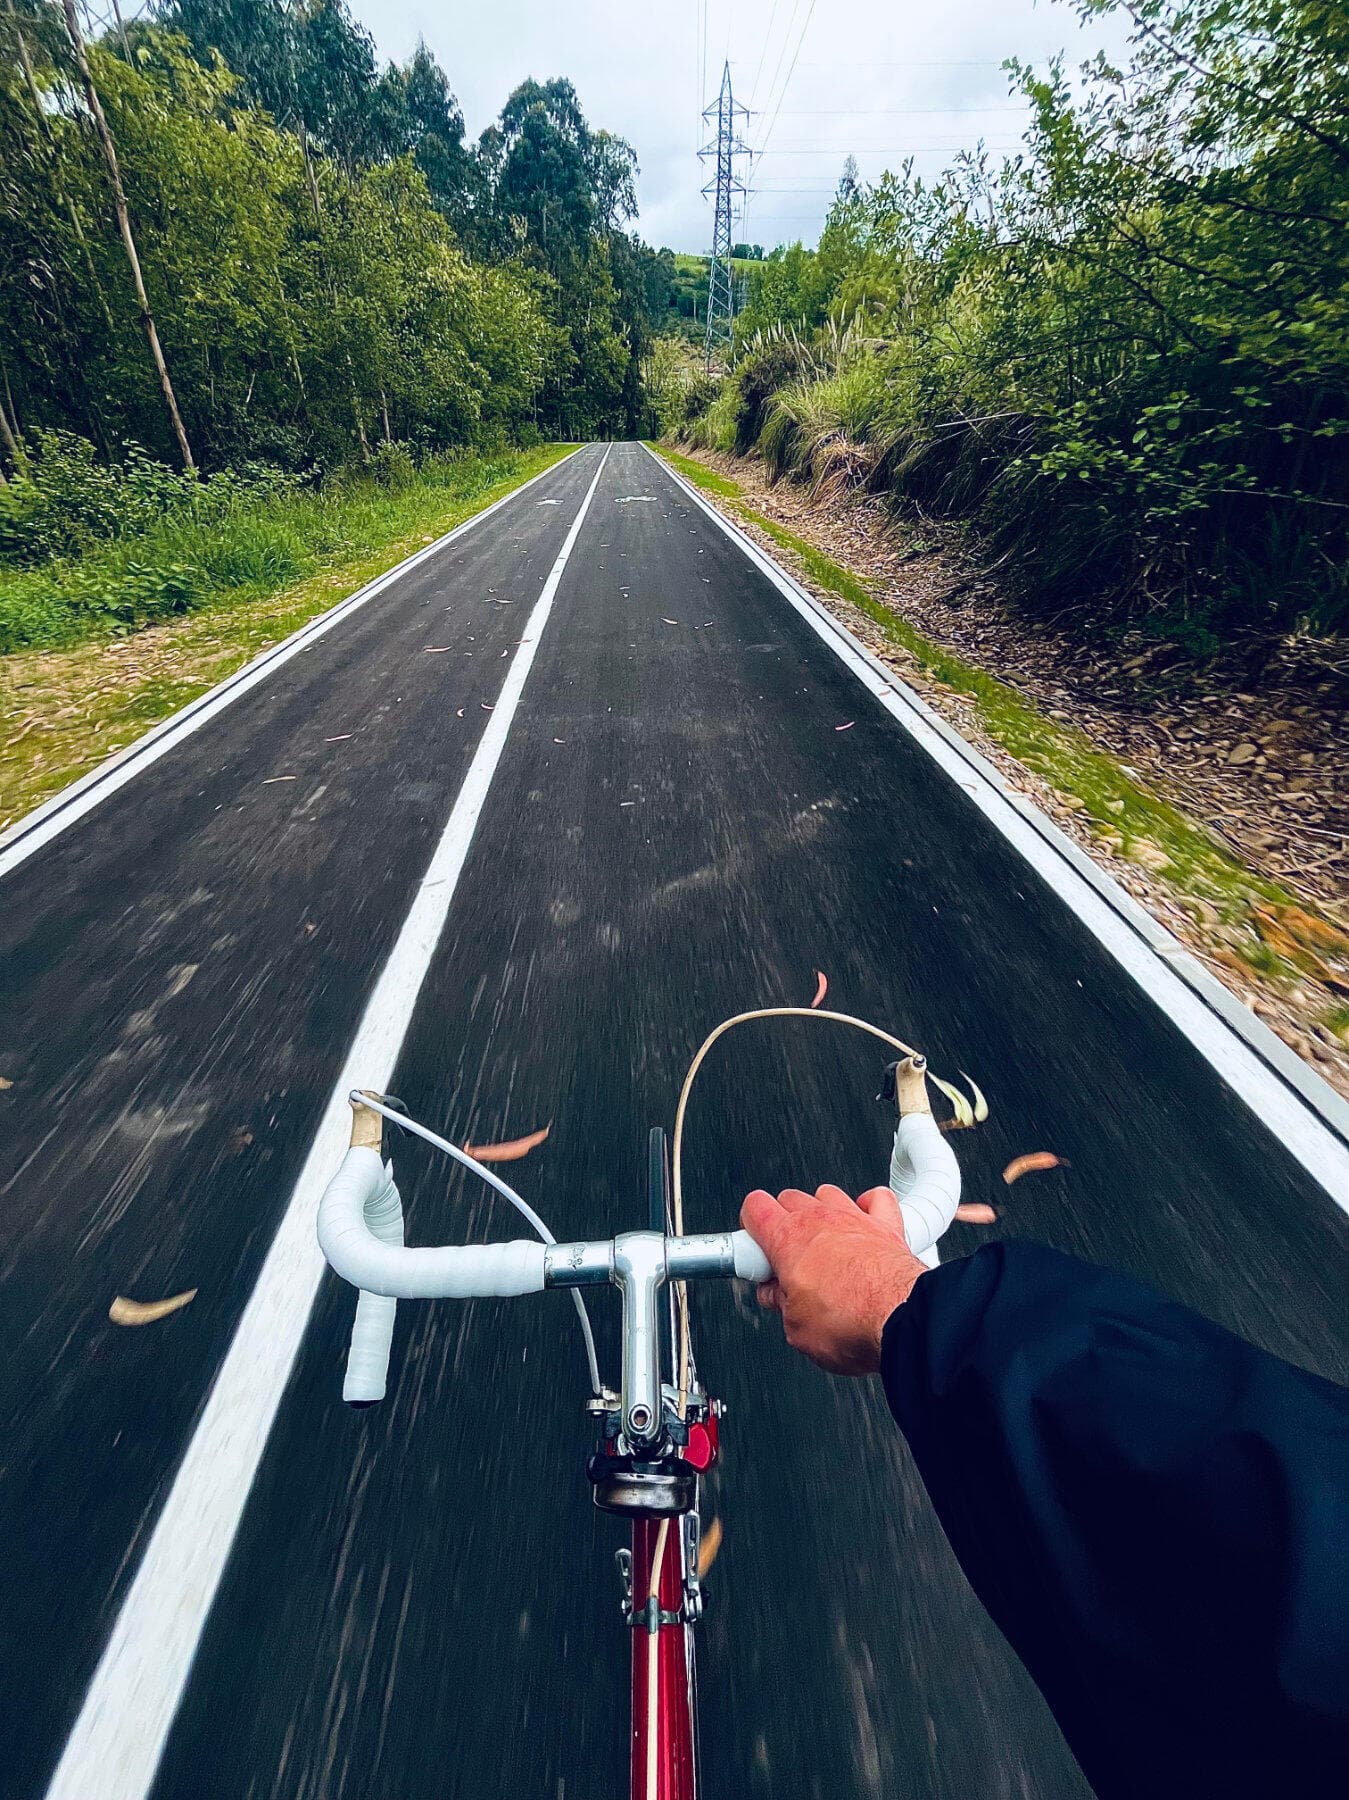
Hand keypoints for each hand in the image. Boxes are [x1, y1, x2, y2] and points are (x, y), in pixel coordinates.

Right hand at [740, 1184, 926, 1375]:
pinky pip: (876, 1199)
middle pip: (788, 1198)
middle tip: (787, 1259)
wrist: (901, 1319)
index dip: (749, 1228)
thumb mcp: (796, 1328)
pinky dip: (869, 1207)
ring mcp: (854, 1218)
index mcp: (787, 1238)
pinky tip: (864, 1224)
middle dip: (782, 1222)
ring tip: (823, 1245)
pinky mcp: (886, 1226)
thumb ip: (782, 1305)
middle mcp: (819, 1219)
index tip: (755, 1253)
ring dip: (821, 1213)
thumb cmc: (851, 1321)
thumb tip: (778, 1298)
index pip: (754, 1208)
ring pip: (827, 1193)